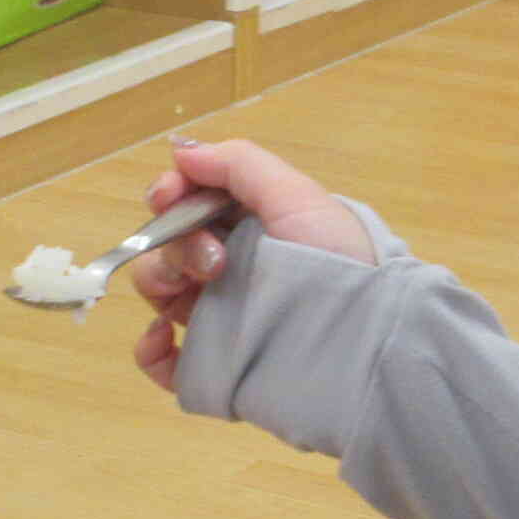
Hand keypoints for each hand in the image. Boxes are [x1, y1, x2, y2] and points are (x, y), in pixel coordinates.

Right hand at [129, 139, 375, 394]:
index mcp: (248, 225)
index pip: (186, 202)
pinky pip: (164, 360)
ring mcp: (218, 319)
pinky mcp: (215, 367)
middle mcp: (229, 269)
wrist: (369, 343)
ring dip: (161, 283)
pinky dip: (150, 349)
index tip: (169, 198)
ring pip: (161, 293)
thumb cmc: (340, 262)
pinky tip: (162, 338)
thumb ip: (238, 165)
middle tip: (214, 261)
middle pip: (167, 245)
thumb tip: (180, 150)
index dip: (169, 195)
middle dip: (175, 242)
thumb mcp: (297, 198)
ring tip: (198, 289)